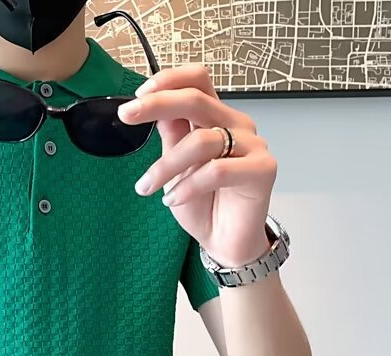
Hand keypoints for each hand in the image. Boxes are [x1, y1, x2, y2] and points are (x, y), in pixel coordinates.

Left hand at [117, 64, 276, 268]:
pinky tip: (173, 200)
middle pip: (197, 99)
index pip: (198, 80)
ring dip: (165, 166)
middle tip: (127, 116)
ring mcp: (253, 145)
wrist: (224, 240)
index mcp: (215, 117)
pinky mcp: (263, 169)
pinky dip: (188, 186)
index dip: (169, 80)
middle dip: (158, 105)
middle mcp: (236, 124)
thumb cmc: (202, 204)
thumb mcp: (175, 167)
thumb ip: (171, 136)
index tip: (137, 96)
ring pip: (201, 141)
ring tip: (147, 187)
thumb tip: (153, 106)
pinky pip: (217, 171)